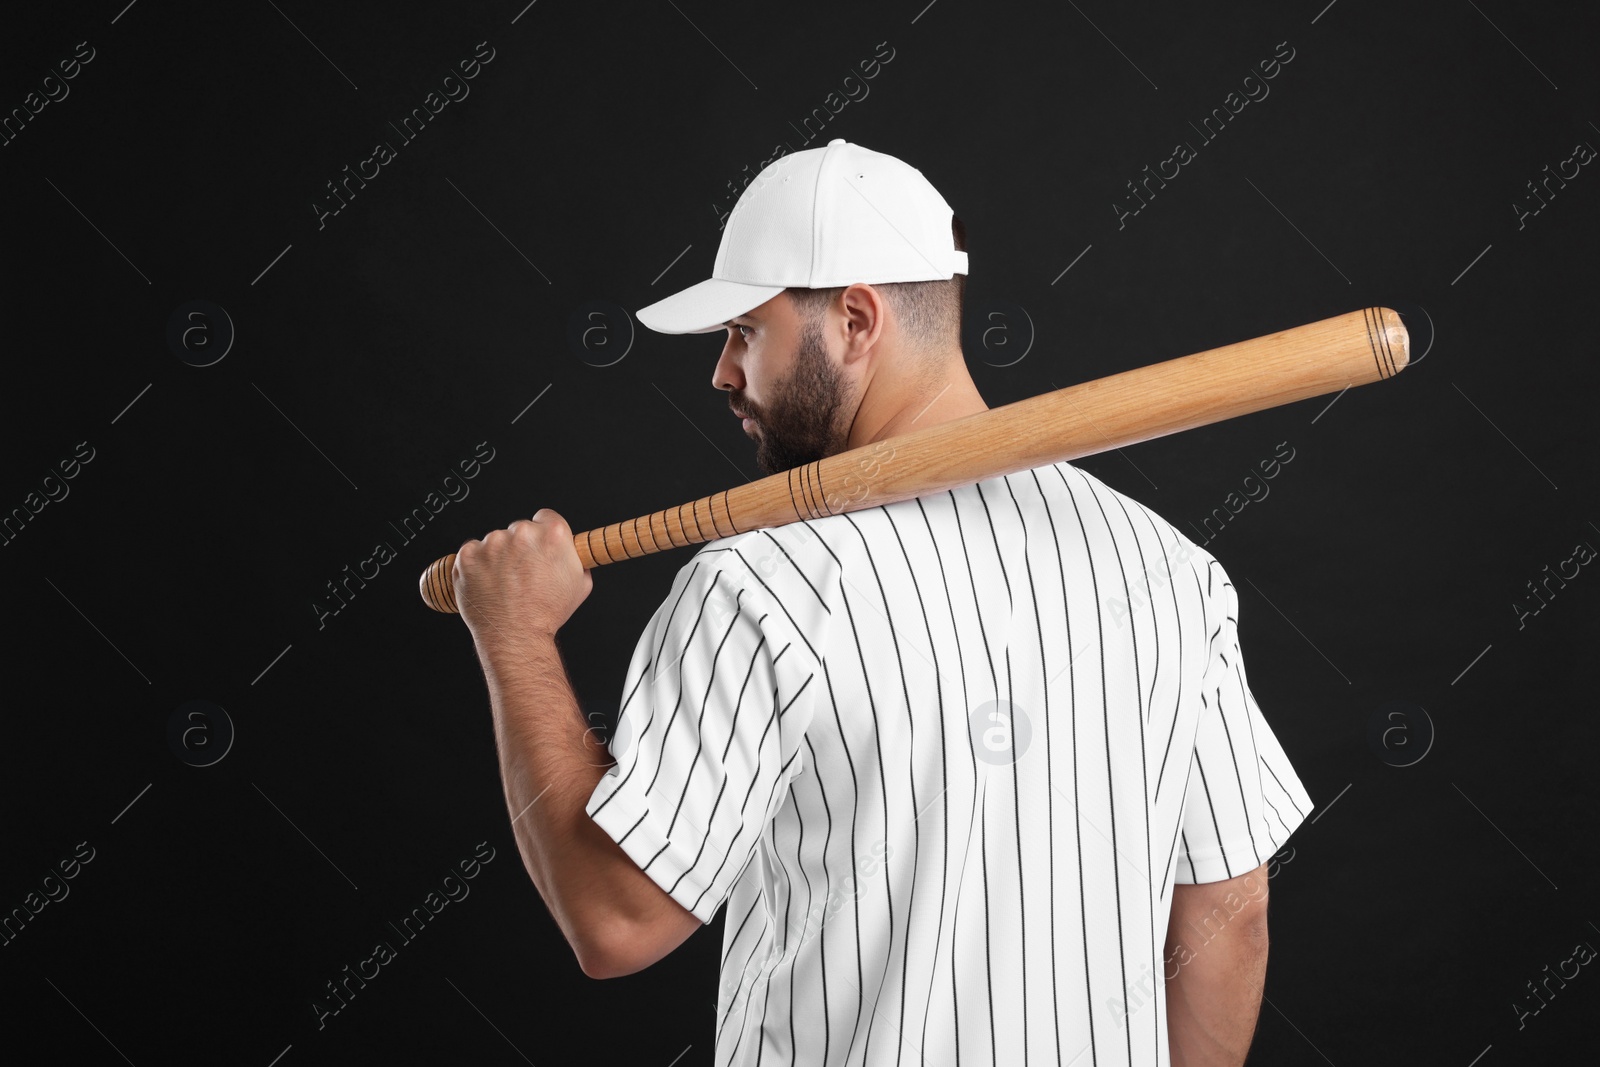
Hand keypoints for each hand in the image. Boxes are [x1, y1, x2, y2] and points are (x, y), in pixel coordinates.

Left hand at [453, 508, 592, 650]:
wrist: (516, 637)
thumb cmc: (546, 614)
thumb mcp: (580, 584)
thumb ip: (575, 559)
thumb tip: (571, 552)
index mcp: (552, 535)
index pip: (546, 517)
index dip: (543, 534)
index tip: (538, 547)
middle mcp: (522, 533)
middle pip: (520, 529)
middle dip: (520, 547)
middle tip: (521, 573)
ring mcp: (492, 543)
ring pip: (495, 541)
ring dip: (498, 556)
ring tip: (504, 583)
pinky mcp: (468, 555)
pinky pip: (472, 552)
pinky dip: (477, 565)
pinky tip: (488, 583)